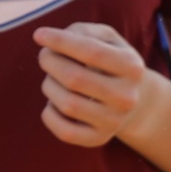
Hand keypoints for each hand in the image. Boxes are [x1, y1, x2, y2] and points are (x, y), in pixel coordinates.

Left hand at [33, 21, 155, 148]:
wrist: (129, 99)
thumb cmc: (108, 62)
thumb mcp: (105, 39)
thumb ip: (82, 32)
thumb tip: (53, 42)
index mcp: (132, 67)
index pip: (91, 52)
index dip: (61, 41)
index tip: (38, 35)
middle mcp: (127, 97)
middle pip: (75, 78)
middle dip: (51, 62)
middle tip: (45, 56)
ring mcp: (114, 121)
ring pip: (67, 103)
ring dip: (49, 86)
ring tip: (52, 79)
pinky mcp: (99, 139)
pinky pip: (64, 131)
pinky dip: (49, 114)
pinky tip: (53, 103)